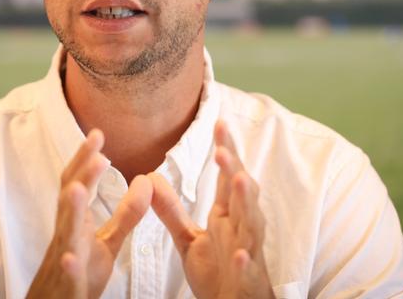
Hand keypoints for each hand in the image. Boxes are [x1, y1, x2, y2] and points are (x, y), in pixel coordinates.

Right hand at [27, 130, 151, 298]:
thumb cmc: (79, 271)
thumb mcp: (108, 241)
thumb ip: (126, 214)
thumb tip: (145, 181)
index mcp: (75, 221)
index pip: (78, 183)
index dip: (85, 159)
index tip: (97, 133)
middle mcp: (66, 234)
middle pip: (69, 198)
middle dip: (81, 174)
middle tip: (97, 150)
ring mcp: (64, 257)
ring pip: (65, 231)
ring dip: (70, 210)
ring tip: (78, 188)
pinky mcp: (69, 283)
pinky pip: (67, 272)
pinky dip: (69, 263)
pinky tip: (71, 257)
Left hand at [150, 120, 274, 298]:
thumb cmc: (220, 272)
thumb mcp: (190, 239)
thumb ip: (172, 211)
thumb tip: (150, 179)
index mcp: (229, 216)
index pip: (229, 178)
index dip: (227, 152)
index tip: (219, 123)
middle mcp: (242, 229)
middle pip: (243, 194)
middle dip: (235, 170)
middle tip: (223, 148)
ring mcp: (249, 252)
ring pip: (252, 224)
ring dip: (248, 203)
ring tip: (241, 180)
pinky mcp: (248, 280)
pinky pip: (247, 269)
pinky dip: (245, 260)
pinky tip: (240, 253)